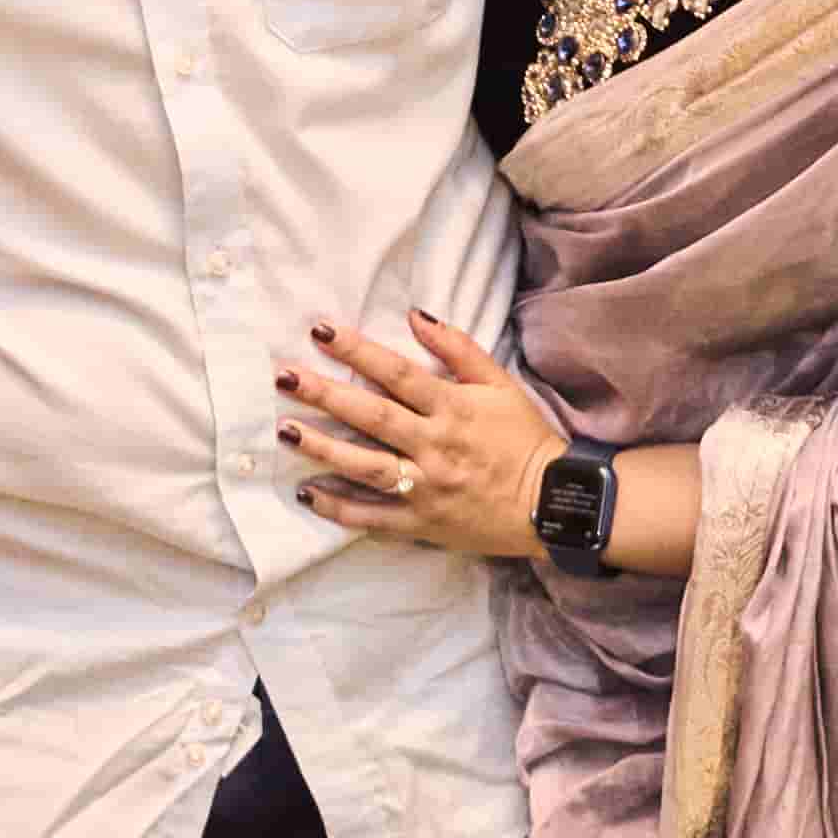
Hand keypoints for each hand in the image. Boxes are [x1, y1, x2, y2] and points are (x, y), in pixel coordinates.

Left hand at [278, 312, 559, 561]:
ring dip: (323, 449)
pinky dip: (340, 508)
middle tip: (282, 376)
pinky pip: (375, 518)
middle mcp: (436, 447)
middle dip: (324, 395)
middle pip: (372, 416)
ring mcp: (428, 488)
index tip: (319, 330)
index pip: (397, 374)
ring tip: (285, 432)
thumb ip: (457, 348)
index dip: (357, 350)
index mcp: (453, 409)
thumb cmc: (524, 438)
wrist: (554, 504)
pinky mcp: (423, 523)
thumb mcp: (500, 384)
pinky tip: (307, 493)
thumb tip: (415, 314)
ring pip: (367, 467)